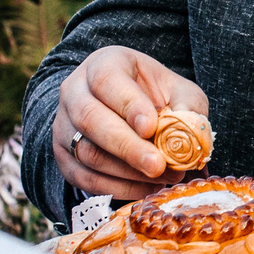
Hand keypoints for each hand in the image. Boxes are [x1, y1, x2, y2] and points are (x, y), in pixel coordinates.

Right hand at [52, 47, 211, 201]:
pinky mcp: (63, 157)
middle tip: (158, 165)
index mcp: (103, 64)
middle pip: (90, 119)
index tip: (151, 127)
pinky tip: (146, 188)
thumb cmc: (155, 97)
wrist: (126, 111)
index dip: (128, 105)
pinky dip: (117, 188)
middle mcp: (74, 92)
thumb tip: (189, 128)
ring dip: (126, 172)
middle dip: (126, 147)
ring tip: (162, 177)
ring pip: (86, 153)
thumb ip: (187, 104)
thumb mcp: (177, 90)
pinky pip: (84, 178)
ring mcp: (63, 125)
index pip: (107, 80)